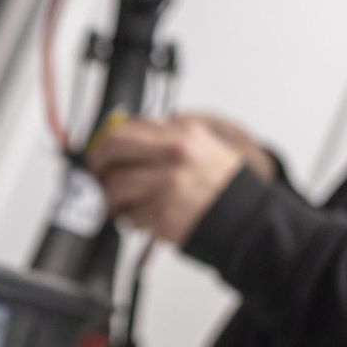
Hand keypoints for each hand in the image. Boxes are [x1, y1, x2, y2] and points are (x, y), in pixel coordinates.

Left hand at [86, 114, 268, 245]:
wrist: (248, 219)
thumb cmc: (225, 187)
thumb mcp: (203, 146)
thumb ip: (167, 139)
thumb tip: (126, 138)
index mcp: (182, 134)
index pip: (127, 127)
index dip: (106, 141)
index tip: (101, 152)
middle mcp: (174, 155)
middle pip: (113, 149)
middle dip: (97, 165)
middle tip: (98, 176)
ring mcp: (168, 185)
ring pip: (116, 187)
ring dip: (111, 199)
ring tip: (119, 205)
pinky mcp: (164, 214)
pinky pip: (130, 215)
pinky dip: (129, 219)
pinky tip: (139, 219)